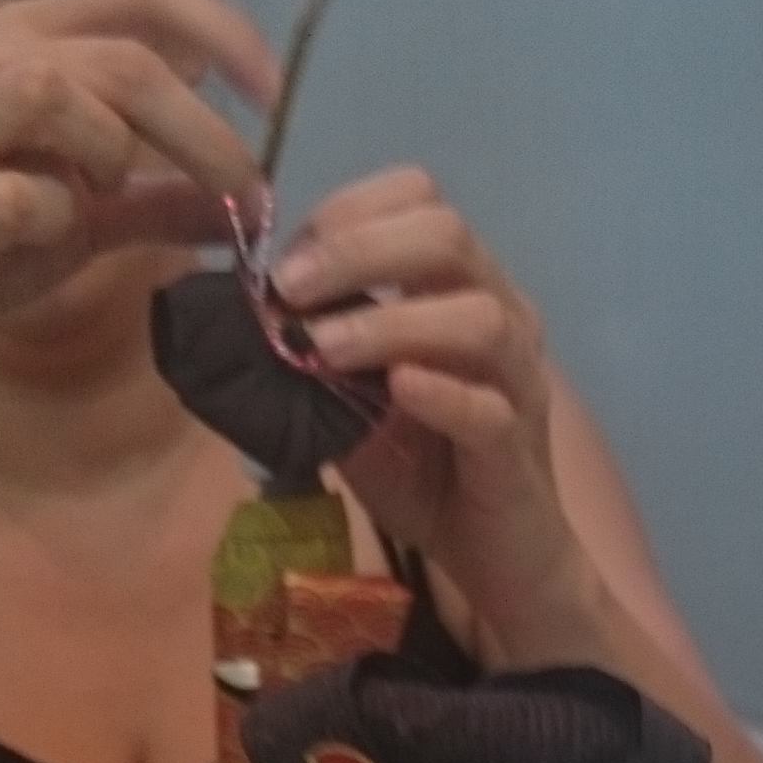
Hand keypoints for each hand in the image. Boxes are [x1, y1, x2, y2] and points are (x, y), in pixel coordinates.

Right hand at [0, 0, 280, 391]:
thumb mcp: (89, 220)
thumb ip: (162, 202)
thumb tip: (251, 203)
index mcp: (25, 43)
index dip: (217, 27)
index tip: (273, 91)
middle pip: (124, 61)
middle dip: (202, 134)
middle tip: (250, 194)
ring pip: (67, 97)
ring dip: (113, 158)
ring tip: (97, 203)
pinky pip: (28, 194)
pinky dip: (56, 220)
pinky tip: (41, 239)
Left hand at [273, 172, 601, 660]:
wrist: (496, 561)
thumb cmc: (427, 474)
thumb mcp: (354, 403)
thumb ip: (319, 355)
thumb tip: (244, 315)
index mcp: (464, 288)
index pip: (421, 201)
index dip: (350, 212)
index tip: (287, 259)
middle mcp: (502, 315)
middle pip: (448, 236)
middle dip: (359, 249)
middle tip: (289, 288)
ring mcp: (518, 381)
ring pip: (478, 318)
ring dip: (392, 322)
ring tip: (323, 348)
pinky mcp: (517, 450)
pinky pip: (489, 410)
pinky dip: (441, 394)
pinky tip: (395, 390)